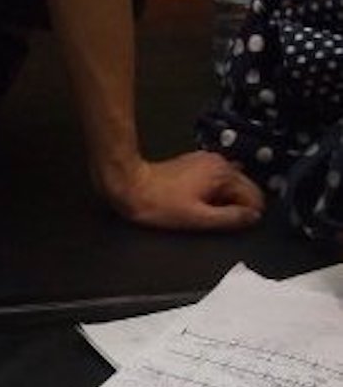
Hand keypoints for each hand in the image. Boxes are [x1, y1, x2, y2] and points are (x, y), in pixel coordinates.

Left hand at [99, 151, 264, 230]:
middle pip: (245, 187)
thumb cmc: (159, 204)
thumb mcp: (198, 218)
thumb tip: (252, 217)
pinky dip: (213, 192)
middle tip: (218, 221)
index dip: (249, 215)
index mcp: (224, 173)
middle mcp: (219, 162)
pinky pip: (215, 180)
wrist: (131, 187)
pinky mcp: (194, 164)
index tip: (237, 226)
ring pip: (230, 184)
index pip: (255, 195)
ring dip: (225, 200)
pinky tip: (199, 202)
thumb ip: (230, 218)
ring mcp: (206, 161)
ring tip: (206, 212)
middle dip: (238, 206)